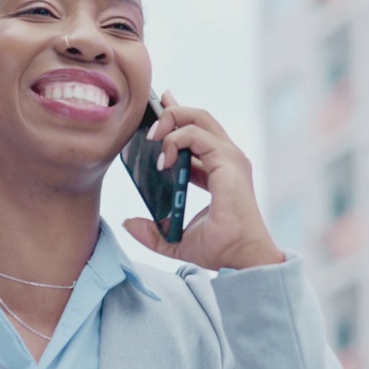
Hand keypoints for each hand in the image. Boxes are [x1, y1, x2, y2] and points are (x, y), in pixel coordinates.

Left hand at [121, 91, 284, 269]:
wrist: (239, 258)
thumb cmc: (219, 248)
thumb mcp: (175, 239)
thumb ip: (153, 232)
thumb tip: (129, 223)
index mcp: (218, 171)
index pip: (197, 136)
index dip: (177, 121)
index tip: (159, 111)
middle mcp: (226, 159)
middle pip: (199, 118)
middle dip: (173, 110)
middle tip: (150, 121)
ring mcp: (229, 158)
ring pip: (198, 118)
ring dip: (171, 121)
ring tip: (153, 138)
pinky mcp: (228, 161)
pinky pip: (196, 135)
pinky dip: (176, 139)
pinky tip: (164, 159)